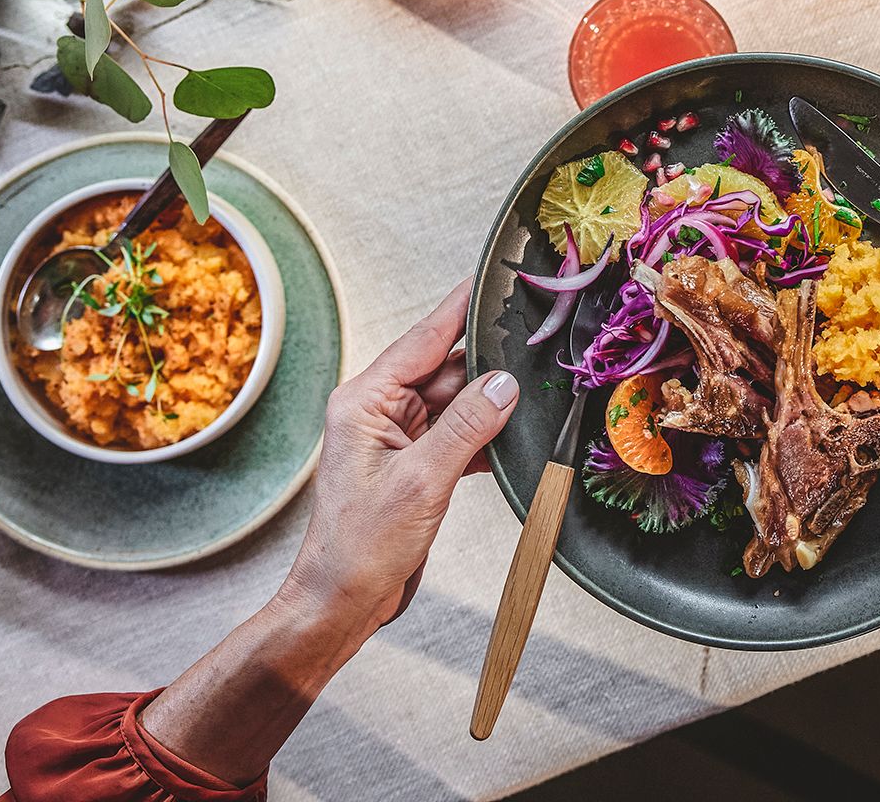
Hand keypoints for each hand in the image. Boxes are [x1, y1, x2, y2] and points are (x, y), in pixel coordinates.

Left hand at [276, 279, 518, 648]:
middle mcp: (379, 411)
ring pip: (457, 403)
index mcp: (365, 400)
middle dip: (489, 361)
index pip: (423, 339)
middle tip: (538, 341)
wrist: (342, 603)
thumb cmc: (361, 547)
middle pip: (445, 368)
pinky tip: (516, 438)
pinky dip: (486, 437)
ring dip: (491, 403)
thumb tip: (505, 383)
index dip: (461, 308)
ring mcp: (398, 438)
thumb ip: (467, 426)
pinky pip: (459, 435)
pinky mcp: (415, 466)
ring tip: (536, 389)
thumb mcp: (422, 481)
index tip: (491, 276)